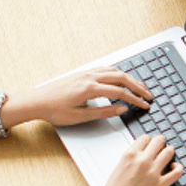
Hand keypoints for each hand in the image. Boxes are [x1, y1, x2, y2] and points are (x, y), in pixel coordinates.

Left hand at [20, 68, 151, 125]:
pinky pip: (105, 69)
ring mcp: (86, 73)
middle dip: (138, 86)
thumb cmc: (54, 110)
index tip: (145, 105)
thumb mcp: (80, 116)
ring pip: (114, 71)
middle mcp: (90, 77)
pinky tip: (121, 78)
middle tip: (149, 95)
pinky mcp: (82, 73)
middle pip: (121, 77)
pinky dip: (117, 73)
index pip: (120, 92)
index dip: (135, 99)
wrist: (36, 101)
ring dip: (129, 78)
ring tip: (139, 87)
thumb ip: (104, 112)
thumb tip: (121, 109)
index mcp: (90, 89)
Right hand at [99, 134, 181, 185]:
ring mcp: (153, 172)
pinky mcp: (161, 185)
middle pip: (159, 141)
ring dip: (169, 152)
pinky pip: (177, 171)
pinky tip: (174, 168)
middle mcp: (142, 161)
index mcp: (129, 156)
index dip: (148, 141)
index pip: (145, 138)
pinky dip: (178, 167)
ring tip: (168, 155)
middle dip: (160, 143)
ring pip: (169, 151)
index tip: (149, 144)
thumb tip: (138, 156)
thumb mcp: (117, 169)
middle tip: (160, 147)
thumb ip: (129, 160)